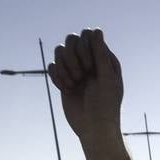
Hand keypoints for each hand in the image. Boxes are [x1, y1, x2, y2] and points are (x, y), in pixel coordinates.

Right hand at [48, 29, 123, 144]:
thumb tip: (96, 30)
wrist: (94, 129)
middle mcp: (89, 61)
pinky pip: (52, 66)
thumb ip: (101, 55)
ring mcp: (76, 69)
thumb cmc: (106, 106)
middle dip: (72, 57)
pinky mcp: (64, 79)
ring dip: (64, 67)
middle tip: (81, 76)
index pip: (87, 36)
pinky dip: (56, 77)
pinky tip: (65, 90)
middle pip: (71, 40)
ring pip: (59, 51)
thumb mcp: (107, 80)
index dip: (84, 48)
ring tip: (73, 85)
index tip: (89, 67)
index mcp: (104, 58)